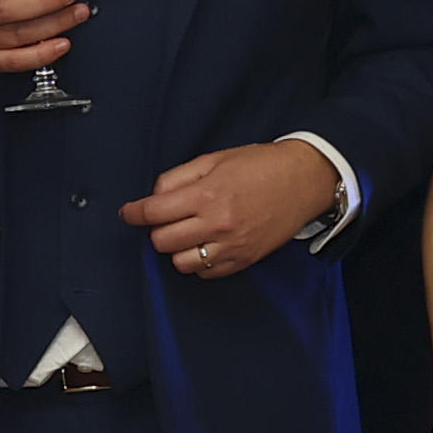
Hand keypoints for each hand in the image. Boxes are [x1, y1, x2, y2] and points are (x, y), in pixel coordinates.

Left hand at [124, 140, 338, 280]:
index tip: (129, 213)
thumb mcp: (215, 159)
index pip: (155, 212)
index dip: (135, 212)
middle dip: (157, 229)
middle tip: (165, 219)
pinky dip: (199, 262)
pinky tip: (205, 245)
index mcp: (207, 195)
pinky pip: (206, 273)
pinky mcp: (244, 260)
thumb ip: (179, 178)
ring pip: (181, 263)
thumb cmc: (261, 165)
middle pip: (163, 241)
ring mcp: (231, 246)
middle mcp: (217, 224)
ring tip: (186, 233)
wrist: (303, 180)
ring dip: (177, 249)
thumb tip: (154, 197)